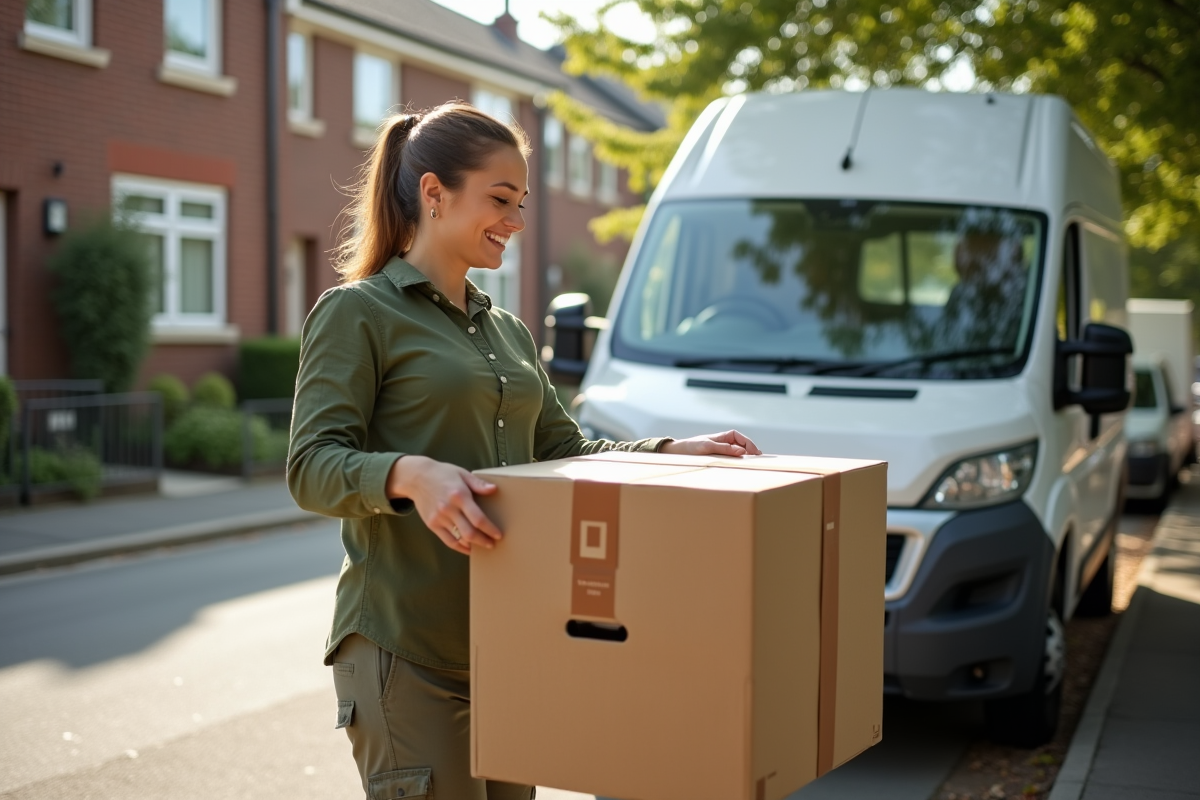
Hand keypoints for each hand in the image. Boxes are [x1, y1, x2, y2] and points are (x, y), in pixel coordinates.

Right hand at [386, 456, 501, 554]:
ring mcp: (439, 518)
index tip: (498, 534)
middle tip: (492, 544)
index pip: (478, 518)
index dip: (489, 529)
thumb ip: (478, 483)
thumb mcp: (462, 473)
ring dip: (473, 545)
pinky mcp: (432, 524)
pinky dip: (459, 547)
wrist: (417, 477)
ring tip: (483, 545)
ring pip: (459, 539)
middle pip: (469, 532)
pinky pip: (448, 540)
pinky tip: (467, 548)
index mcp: (459, 496)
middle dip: (483, 541)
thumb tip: (494, 489)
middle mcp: (449, 509)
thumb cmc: (442, 474)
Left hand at [659, 430, 761, 457]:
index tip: (756, 454)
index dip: (751, 445)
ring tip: (751, 467)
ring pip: (739, 454)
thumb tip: (742, 451)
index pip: (742, 438)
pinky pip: (732, 461)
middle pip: (743, 446)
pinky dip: (737, 464)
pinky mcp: (720, 459)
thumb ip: (724, 448)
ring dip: (745, 459)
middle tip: (758, 462)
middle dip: (751, 453)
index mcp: (725, 436)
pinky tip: (740, 470)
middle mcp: (726, 443)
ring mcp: (724, 451)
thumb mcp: (708, 446)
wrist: (680, 453)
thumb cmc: (693, 446)